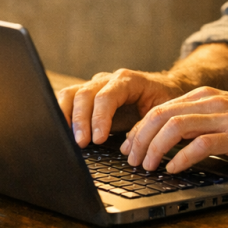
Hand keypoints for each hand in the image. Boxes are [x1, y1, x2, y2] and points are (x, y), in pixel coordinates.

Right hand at [56, 69, 192, 146]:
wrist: (164, 89)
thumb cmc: (163, 101)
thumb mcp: (159, 113)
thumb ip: (143, 126)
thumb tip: (128, 147)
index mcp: (127, 80)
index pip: (106, 96)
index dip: (100, 118)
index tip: (98, 139)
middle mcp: (108, 79)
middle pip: (85, 94)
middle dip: (81, 121)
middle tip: (81, 143)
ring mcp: (95, 85)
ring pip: (71, 93)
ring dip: (67, 116)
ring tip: (68, 138)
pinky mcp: (88, 94)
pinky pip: (69, 99)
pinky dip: (63, 114)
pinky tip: (64, 131)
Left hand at [120, 87, 227, 173]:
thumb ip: (201, 125)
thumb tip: (167, 146)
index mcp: (208, 97)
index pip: (161, 109)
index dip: (140, 130)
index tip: (129, 149)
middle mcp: (214, 102)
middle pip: (161, 116)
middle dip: (140, 140)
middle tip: (132, 162)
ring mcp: (226, 117)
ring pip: (175, 127)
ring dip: (155, 149)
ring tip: (147, 167)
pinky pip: (201, 144)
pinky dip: (181, 158)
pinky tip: (173, 170)